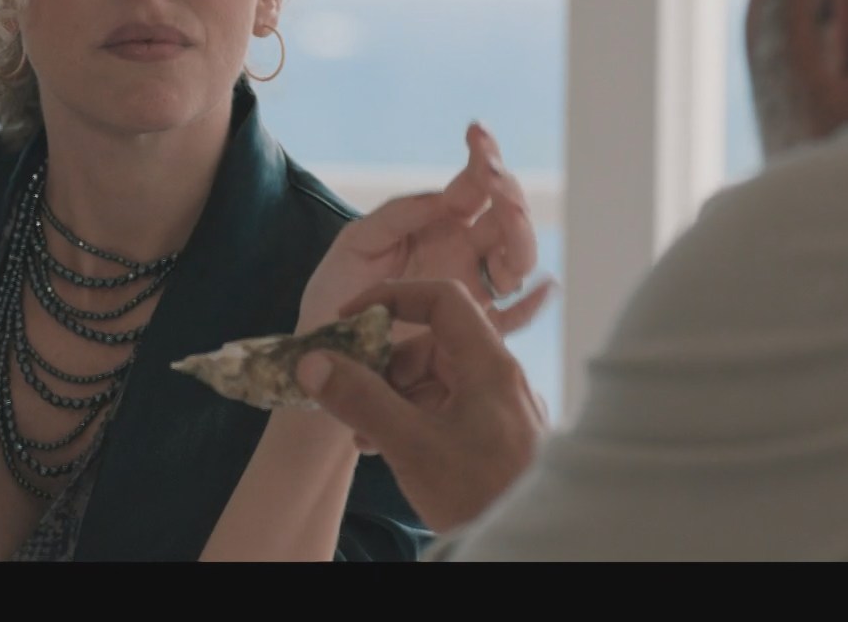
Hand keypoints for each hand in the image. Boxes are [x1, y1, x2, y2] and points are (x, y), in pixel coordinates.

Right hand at [296, 279, 548, 534]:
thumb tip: (313, 363)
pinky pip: (443, 411)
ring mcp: (495, 409)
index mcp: (489, 364)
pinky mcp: (491, 438)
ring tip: (362, 434)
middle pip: (430, 344)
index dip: (392, 297)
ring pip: (432, 381)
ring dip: (391, 399)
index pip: (442, 299)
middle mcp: (497, 379)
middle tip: (347, 393)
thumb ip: (362, 400)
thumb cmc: (484, 493)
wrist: (534, 549)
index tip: (350, 318)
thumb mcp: (413, 446)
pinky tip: (383, 448)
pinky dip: (409, 420)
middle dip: (382, 367)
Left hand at [298, 121, 551, 332]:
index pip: (475, 186)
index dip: (484, 156)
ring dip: (520, 236)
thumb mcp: (358, 241)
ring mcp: (472, 290)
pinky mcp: (471, 331)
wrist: (324, 346)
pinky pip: (512, 320)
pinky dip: (533, 306)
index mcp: (440, 223)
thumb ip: (399, 215)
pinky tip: (546, 288)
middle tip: (493, 175)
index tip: (477, 133)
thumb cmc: (339, 290)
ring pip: (517, 262)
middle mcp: (465, 253)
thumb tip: (446, 197)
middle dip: (508, 194)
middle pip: (508, 221)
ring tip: (509, 214)